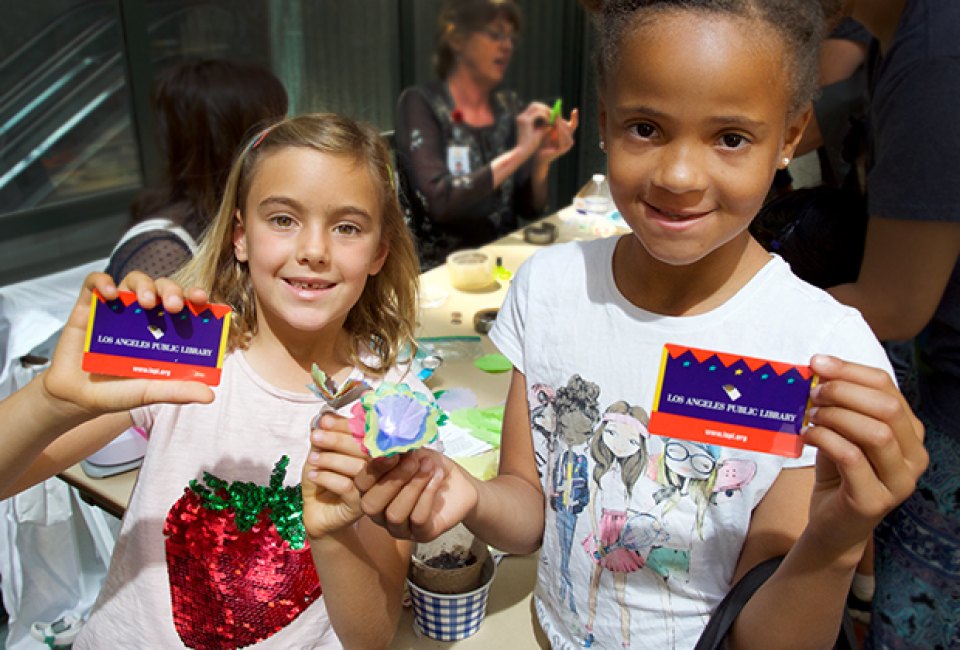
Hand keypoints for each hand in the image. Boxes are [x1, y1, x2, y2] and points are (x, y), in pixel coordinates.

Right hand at [41, 272, 213, 417]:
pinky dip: (102, 282)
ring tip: (145, 302)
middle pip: (163, 288)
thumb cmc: (120, 392)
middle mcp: (144, 314)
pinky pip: (95, 283)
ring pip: (135, 280)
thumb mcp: (150, 392)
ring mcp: (117, 307)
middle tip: (174, 306)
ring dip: (144, 285)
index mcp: (166, 329)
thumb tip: (210, 396)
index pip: (186, 304)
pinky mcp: (89, 306)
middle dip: (172, 291)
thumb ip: (178, 391)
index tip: (203, 300)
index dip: (196, 297)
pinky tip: (110, 294)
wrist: (78, 397)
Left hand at [301, 412, 370, 538]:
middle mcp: (382, 468)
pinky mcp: (363, 506)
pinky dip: (327, 477)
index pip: (367, 432)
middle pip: (367, 448)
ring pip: (359, 467)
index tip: (325, 421)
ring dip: (331, 459)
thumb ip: (328, 434)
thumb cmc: (323, 477)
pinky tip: (314, 475)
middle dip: (338, 439)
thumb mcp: (323, 451)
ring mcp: (375, 488)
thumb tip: (327, 415)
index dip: (346, 425)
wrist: (316, 510)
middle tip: (316, 436)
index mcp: (375, 449)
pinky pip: (347, 486)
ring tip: (312, 459)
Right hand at [354, 448, 478, 541]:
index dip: (374, 469)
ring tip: (429, 466)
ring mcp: (400, 528)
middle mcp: (381, 513)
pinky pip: (418, 519)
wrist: (459, 483)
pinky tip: (437, 478)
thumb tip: (387, 442)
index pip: (361, 484)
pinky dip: (428, 494)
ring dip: (414, 486)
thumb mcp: (413, 452)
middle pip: (371, 505)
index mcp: (372, 491)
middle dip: (393, 480)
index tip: (393, 453)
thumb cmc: (430, 466)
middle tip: (413, 461)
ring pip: (395, 513)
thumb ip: (397, 450)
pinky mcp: (422, 535)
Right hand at [515, 102, 552, 155]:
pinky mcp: (526, 121)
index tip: (551, 114)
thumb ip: (544, 126)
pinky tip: (549, 122)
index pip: (534, 108)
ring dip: (546, 111)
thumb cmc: (530, 146)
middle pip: (535, 104)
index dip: (543, 109)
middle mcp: (521, 117)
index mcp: (522, 119)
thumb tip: (552, 120)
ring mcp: (522, 118)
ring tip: (552, 118)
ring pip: (537, 107)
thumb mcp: (539, 133)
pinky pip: (539, 113)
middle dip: (545, 108)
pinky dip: (545, 116)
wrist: (523, 153)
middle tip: (554, 114)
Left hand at [536, 108, 579, 164]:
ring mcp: (567, 145)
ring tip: (555, 120)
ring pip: (567, 132)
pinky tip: (555, 128)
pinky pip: (564, 139)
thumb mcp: (547, 128)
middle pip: (570, 126)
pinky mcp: (563, 149)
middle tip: (556, 113)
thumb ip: (552, 121)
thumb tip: (554, 110)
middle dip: (562, 120)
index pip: (573, 123)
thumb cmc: (541, 141)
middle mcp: (569, 139)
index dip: (575, 117)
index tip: (575, 109)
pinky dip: (560, 133)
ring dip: (561, 125)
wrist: (537, 154)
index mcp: (566, 133)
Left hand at [802, 354, 927, 558]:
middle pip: (887, 407)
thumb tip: (819, 369)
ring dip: (836, 416)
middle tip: (813, 393)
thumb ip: (840, 404)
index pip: (887, 387)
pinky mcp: (876, 500)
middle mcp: (914, 455)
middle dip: (844, 392)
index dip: (851, 370)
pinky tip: (808, 436)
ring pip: (876, 433)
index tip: (818, 363)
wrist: (833, 523)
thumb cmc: (839, 471)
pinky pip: (853, 458)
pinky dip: (826, 440)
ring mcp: (900, 481)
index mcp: (909, 431)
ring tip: (811, 416)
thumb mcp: (843, 431)